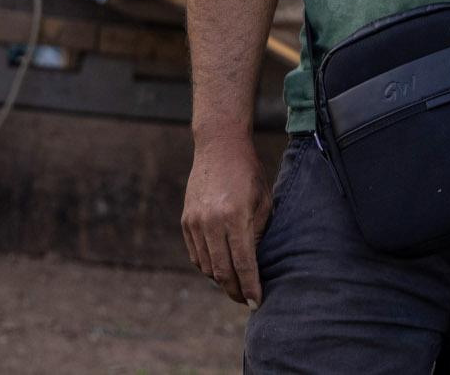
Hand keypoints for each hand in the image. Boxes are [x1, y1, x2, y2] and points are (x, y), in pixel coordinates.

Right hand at [181, 135, 271, 306]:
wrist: (219, 147)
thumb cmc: (248, 173)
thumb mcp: (264, 201)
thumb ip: (258, 235)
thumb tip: (255, 266)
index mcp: (235, 216)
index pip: (244, 263)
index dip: (250, 287)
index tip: (257, 302)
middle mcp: (211, 222)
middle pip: (222, 271)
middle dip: (235, 290)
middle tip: (246, 300)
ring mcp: (195, 222)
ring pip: (206, 267)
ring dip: (221, 280)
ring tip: (236, 284)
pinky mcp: (186, 221)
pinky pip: (196, 254)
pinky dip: (208, 266)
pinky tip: (220, 267)